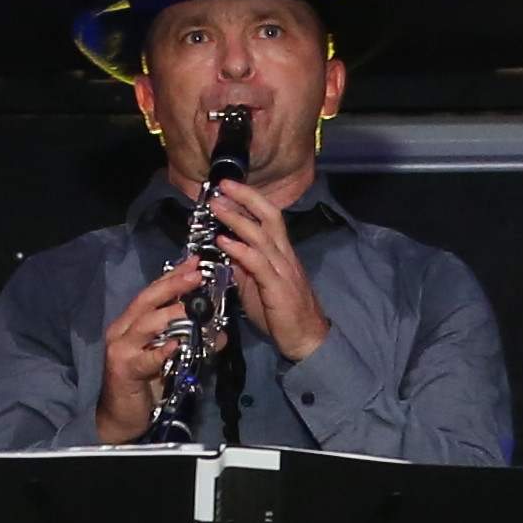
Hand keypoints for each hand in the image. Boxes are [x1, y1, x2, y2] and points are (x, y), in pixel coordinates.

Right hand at [90, 266, 193, 443]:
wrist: (122, 418)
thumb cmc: (144, 385)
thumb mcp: (170, 359)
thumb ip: (190, 343)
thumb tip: (220, 332)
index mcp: (132, 323)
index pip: (153, 293)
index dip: (173, 276)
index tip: (194, 261)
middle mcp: (123, 330)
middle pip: (146, 301)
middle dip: (171, 285)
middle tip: (196, 274)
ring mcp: (121, 350)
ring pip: (144, 325)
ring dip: (169, 315)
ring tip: (192, 308)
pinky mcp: (123, 371)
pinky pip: (144, 360)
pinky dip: (160, 351)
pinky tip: (176, 345)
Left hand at [204, 173, 330, 364]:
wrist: (306, 338)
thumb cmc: (282, 313)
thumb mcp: (258, 285)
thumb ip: (244, 267)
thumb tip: (226, 252)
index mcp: (282, 252)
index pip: (269, 217)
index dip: (250, 199)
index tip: (230, 187)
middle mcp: (284, 255)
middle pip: (269, 216)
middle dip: (246, 197)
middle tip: (223, 185)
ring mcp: (282, 269)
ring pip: (261, 235)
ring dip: (237, 219)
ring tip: (217, 207)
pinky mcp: (277, 286)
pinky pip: (257, 263)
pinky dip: (240, 249)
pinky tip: (224, 241)